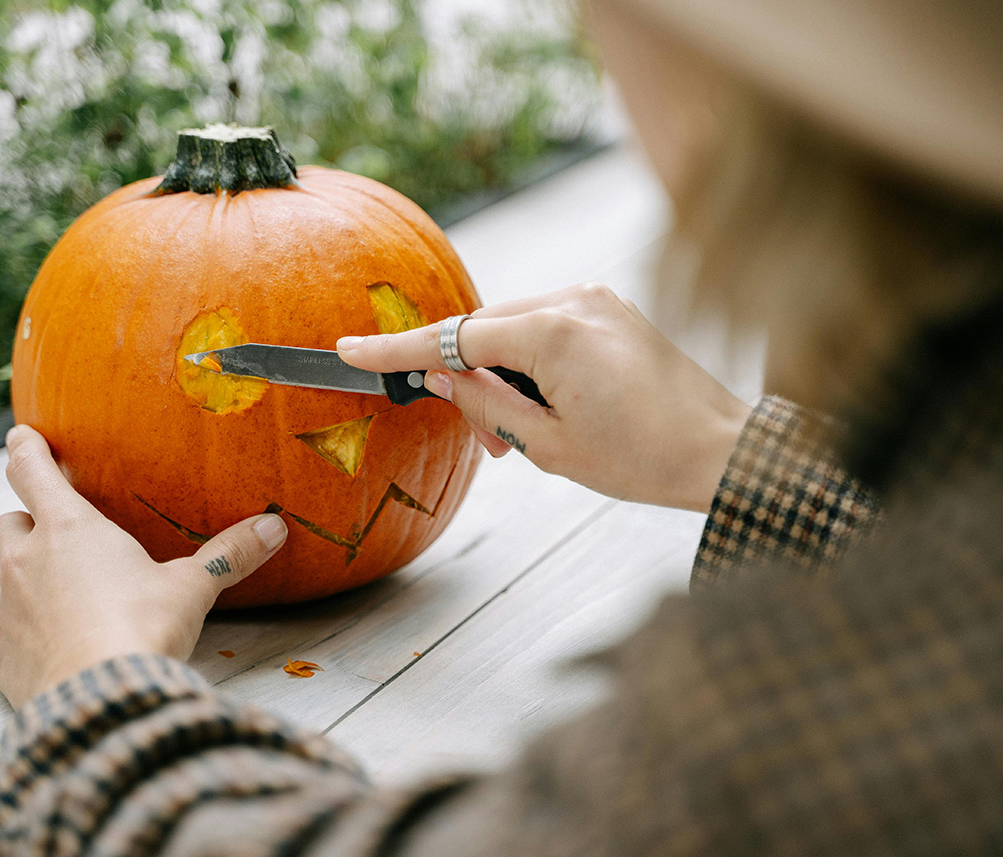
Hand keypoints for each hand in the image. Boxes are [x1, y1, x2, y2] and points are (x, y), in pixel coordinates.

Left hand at [0, 425, 287, 707]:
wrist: (99, 698)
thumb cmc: (143, 629)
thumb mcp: (192, 588)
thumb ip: (229, 555)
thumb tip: (274, 528)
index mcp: (69, 529)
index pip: (32, 472)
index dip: (26, 449)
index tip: (21, 436)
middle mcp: (26, 561)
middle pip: (6, 522)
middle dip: (24, 521)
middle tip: (48, 529)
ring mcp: (6, 609)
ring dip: (8, 574)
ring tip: (35, 585)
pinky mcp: (0, 655)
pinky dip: (7, 634)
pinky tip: (30, 644)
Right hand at [337, 283, 750, 512]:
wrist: (722, 450)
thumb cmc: (643, 458)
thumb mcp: (548, 445)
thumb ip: (484, 402)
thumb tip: (438, 376)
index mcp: (554, 333)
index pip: (454, 335)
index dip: (398, 350)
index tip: (350, 351)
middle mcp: (574, 299)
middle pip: (484, 329)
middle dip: (469, 378)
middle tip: (486, 440)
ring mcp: (596, 298)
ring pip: (514, 327)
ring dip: (501, 372)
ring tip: (520, 431)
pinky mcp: (610, 307)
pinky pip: (547, 325)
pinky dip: (530, 361)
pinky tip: (546, 403)